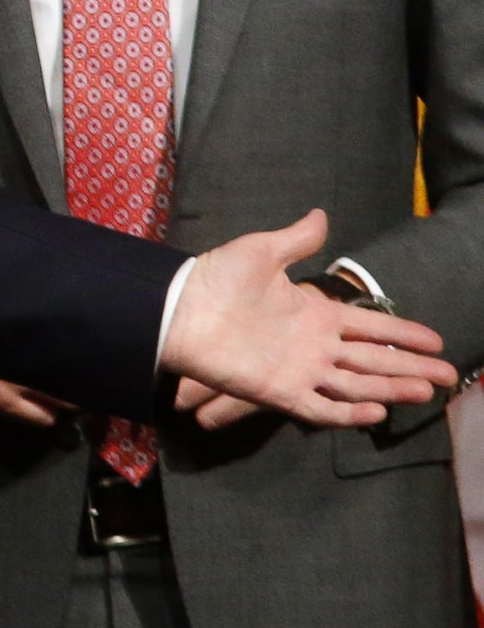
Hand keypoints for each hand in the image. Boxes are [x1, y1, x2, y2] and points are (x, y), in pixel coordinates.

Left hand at [161, 210, 456, 428]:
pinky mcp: (278, 391)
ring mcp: (298, 370)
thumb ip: (296, 240)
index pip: (369, 327)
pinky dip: (347, 412)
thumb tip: (321, 215)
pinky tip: (376, 412)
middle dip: (411, 368)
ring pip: (356, 384)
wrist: (177, 308)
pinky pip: (319, 407)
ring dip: (390, 389)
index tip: (437, 340)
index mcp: (314, 314)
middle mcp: (313, 345)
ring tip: (426, 393)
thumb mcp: (261, 252)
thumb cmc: (215, 279)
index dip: (403, 334)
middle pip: (373, 359)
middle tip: (448, 377)